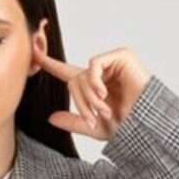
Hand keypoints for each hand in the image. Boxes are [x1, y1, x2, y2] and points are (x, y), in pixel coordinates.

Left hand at [31, 44, 153, 140]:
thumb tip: (51, 118)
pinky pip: (94, 64)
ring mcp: (111, 61)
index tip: (33, 51)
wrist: (145, 123)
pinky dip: (95, 81)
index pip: (66, 72)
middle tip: (95, 116)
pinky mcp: (121, 55)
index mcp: (93, 85)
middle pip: (73, 80)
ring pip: (83, 74)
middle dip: (81, 101)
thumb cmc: (126, 124)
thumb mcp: (94, 127)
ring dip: (90, 95)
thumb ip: (73, 122)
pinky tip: (104, 93)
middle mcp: (101, 71)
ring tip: (104, 108)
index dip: (49, 63)